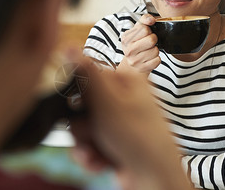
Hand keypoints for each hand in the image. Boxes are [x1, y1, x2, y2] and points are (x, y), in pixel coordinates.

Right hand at [70, 58, 191, 189]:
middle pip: (81, 104)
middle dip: (81, 124)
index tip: (75, 105)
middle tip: (91, 132)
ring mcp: (117, 121)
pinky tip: (101, 161)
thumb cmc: (141, 141)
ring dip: (85, 143)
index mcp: (125, 80)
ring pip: (82, 126)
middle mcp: (121, 98)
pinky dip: (91, 154)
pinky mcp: (112, 140)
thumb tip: (69, 48)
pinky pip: (88, 143)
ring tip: (97, 151)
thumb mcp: (109, 103)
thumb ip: (87, 75)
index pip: (87, 75)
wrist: (154, 181)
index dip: (76, 93)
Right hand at [119, 14, 160, 73]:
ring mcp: (135, 61)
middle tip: (149, 43)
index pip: (145, 29)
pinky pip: (157, 60)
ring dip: (155, 50)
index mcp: (126, 38)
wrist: (133, 63)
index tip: (145, 35)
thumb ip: (145, 19)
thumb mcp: (138, 29)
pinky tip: (150, 58)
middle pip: (151, 40)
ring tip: (149, 51)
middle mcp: (128, 50)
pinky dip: (157, 59)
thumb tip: (151, 20)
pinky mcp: (142, 69)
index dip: (149, 31)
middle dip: (154, 40)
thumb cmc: (137, 42)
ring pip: (155, 51)